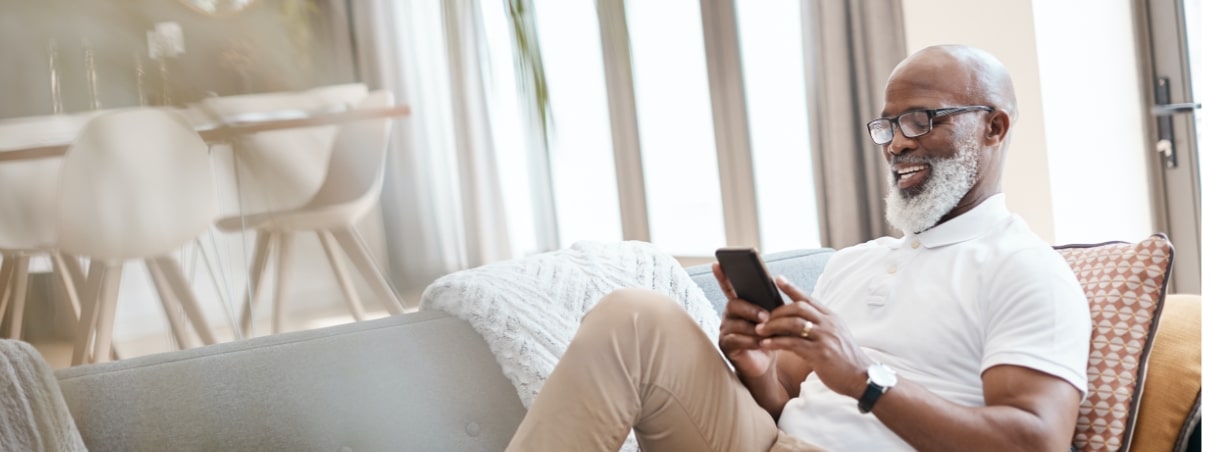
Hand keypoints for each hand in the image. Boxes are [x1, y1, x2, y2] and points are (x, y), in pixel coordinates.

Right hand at [713, 263, 776, 378]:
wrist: (766, 362)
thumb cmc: (769, 337)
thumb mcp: (771, 318)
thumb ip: (769, 304)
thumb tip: (775, 290)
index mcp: (740, 305)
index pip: (729, 287)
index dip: (722, 276)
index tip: (717, 264)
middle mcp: (729, 315)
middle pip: (734, 305)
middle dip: (751, 309)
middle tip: (766, 316)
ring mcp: (725, 330)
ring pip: (736, 323)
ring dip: (753, 327)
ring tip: (766, 332)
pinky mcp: (726, 345)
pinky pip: (736, 340)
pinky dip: (751, 341)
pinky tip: (761, 343)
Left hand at [755, 276, 872, 399]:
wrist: (862, 378)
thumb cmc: (845, 359)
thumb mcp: (836, 335)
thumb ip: (821, 325)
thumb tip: (799, 318)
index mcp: (832, 317)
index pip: (809, 298)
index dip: (792, 288)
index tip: (777, 279)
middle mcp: (829, 324)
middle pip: (798, 308)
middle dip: (777, 312)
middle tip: (762, 318)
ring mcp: (825, 338)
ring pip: (793, 324)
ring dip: (773, 326)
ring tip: (759, 330)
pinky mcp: (820, 353)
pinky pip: (793, 344)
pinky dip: (776, 342)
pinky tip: (766, 343)